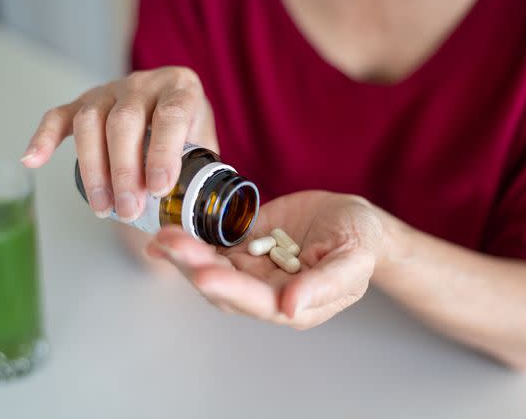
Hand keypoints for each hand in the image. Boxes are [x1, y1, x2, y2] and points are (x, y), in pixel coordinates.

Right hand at [21, 67, 217, 220]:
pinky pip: (59, 115)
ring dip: (94, 168)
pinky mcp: (84, 101)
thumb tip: (198, 228)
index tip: (160, 189)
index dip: (163, 152)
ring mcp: (110, 90)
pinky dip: (44, 137)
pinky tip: (33, 160)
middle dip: (125, 171)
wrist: (175, 106)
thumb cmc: (192, 134)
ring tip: (103, 209)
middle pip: (125, 122)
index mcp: (181, 88)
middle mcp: (144, 83)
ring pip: (91, 121)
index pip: (171, 116)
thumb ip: (205, 177)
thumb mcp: (208, 147)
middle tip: (129, 210)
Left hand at [146, 191, 386, 328]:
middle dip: (195, 265)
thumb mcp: (354, 259)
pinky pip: (213, 246)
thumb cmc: (361, 240)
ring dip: (186, 254)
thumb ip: (325, 284)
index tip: (204, 273)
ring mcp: (253, 268)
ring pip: (212, 267)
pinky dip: (189, 243)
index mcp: (295, 302)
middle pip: (224, 286)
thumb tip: (291, 307)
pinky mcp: (244, 245)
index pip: (257, 300)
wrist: (352, 218)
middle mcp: (267, 290)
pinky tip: (165, 237)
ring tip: (164, 236)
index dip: (230, 288)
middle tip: (171, 243)